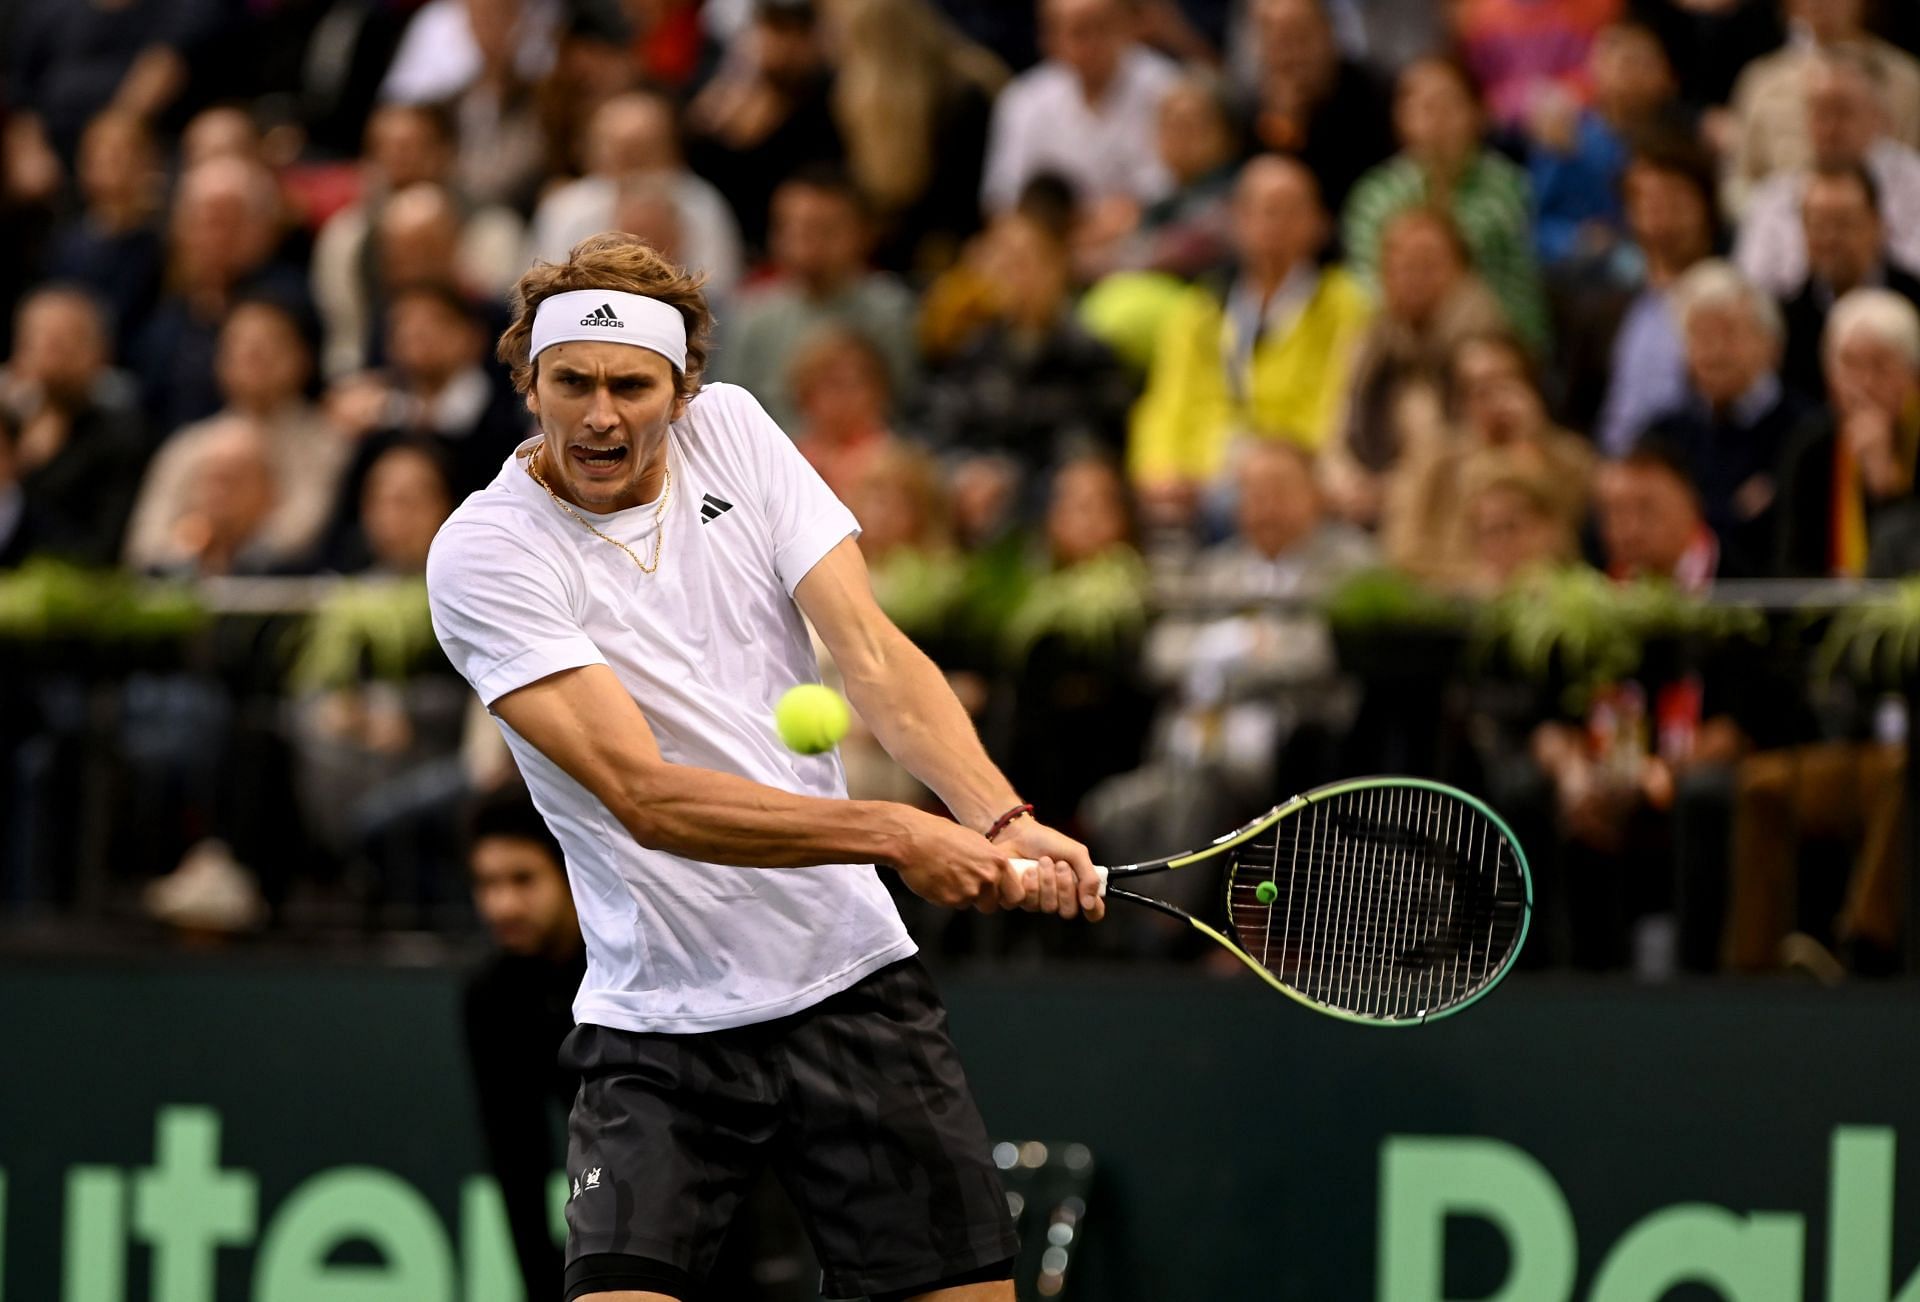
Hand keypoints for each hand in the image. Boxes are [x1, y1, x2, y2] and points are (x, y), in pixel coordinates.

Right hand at [894, 814, 1021, 913]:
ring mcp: (969, 891)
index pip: (1016, 894)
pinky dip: (946, 896)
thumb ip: (989, 863)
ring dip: (961, 896)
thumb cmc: (940, 835)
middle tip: (966, 885)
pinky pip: (952, 905)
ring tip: (948, 876)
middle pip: (992, 905)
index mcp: (997, 862)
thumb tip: (996, 876)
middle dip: (982, 900)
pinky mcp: (950, 900)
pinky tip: (938, 879)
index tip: (998, 895)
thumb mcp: (975, 842)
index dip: (1005, 896)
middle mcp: (987, 878)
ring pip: (970, 904)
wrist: (912, 840)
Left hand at [995, 818, 1105, 921]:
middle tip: (1060, 865)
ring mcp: (1038, 901)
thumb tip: (1090, 902)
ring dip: (1046, 881)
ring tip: (1042, 862)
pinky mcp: (1018, 899)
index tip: (1088, 902)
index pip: (1092, 911)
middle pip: (1069, 911)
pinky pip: (1026, 902)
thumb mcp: (1076, 852)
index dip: (1093, 910)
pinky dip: (1029, 883)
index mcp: (1077, 886)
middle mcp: (1059, 898)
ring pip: (1048, 907)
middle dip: (1065, 887)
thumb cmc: (1046, 841)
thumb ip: (1089, 876)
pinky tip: (1026, 870)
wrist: (1016, 833)